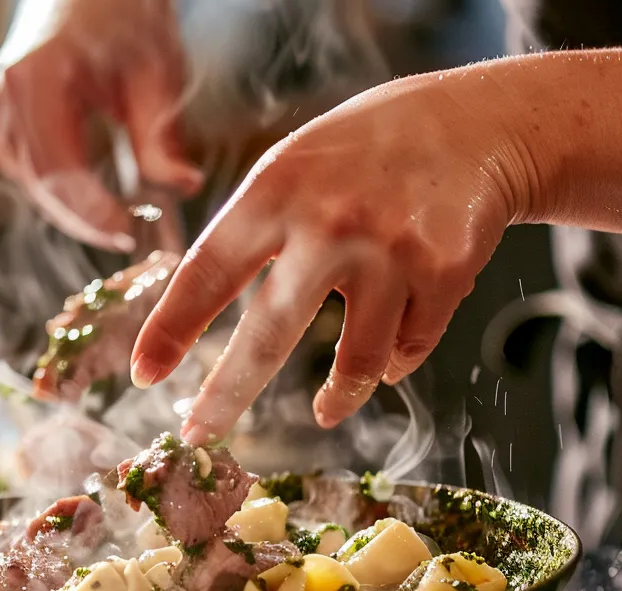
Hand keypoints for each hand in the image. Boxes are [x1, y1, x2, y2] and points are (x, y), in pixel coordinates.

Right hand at [0, 0, 203, 252]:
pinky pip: (21, 170)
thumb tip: (186, 187)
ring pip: (29, 184)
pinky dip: (54, 189)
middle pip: (41, 186)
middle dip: (85, 220)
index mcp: (36, 79)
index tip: (129, 236)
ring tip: (116, 219)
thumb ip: (161, 137)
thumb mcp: (154, 72)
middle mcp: (2, 96)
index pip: (59, 173)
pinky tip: (89, 195)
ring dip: (70, 208)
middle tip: (128, 239)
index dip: (92, 215)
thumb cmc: (122, 13)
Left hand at [129, 70, 530, 441]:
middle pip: (267, 336)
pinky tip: (390, 350)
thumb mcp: (295, 163)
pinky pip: (406, 350)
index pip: (207, 271)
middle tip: (202, 434)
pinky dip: (394, 360)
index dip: (171, 329)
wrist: (477, 124)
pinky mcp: (444, 275)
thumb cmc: (369, 150)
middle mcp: (331, 223)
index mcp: (277, 190)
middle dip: (227, 397)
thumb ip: (255, 229)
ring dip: (337, 398)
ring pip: (356, 366)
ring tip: (324, 410)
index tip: (144, 373)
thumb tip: (206, 314)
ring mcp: (391, 252)